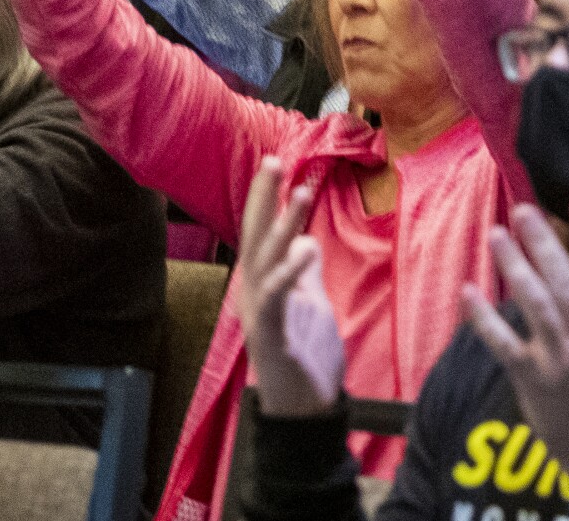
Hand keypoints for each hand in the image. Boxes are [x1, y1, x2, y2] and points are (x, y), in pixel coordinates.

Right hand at [236, 157, 343, 418]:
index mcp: (266, 283)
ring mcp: (260, 313)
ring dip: (282, 225)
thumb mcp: (311, 303)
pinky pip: (278, 296)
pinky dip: (289, 270)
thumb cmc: (306, 355)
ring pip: (267, 260)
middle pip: (256, 237)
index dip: (268, 199)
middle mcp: (256, 293)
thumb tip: (307, 240)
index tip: (276, 163)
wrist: (303, 407)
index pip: (264, 232)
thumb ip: (306, 273)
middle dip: (264, 198)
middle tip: (273, 161)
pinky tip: (304, 247)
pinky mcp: (271, 334)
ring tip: (300, 193)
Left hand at [461, 202, 568, 481]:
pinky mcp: (528, 377)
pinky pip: (501, 342)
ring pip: (531, 303)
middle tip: (523, 210)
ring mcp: (556, 358)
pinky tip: (467, 290)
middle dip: (541, 242)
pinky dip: (482, 317)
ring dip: (511, 266)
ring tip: (496, 234)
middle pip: (563, 280)